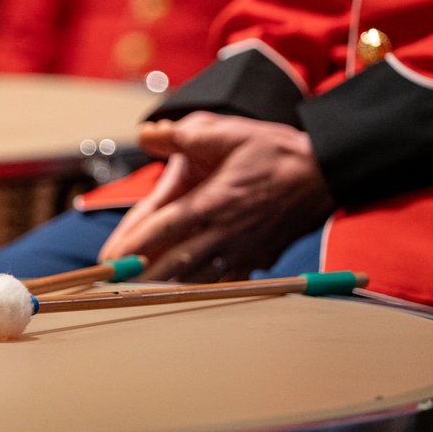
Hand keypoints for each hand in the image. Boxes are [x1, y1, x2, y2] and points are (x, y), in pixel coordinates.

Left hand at [99, 112, 334, 280]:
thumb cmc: (274, 152)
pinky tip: (180, 298)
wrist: (324, 174)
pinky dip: (198, 293)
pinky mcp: (255, 260)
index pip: (162, 230)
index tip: (109, 260)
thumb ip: (183, 135)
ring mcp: (241, 251)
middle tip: (114, 288)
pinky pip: (221, 284)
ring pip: (196, 281)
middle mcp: (224, 233)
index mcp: (212, 203)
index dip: (132, 248)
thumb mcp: (229, 133)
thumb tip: (146, 133)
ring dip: (165, 290)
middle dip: (141, 279)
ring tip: (136, 298)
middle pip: (173, 265)